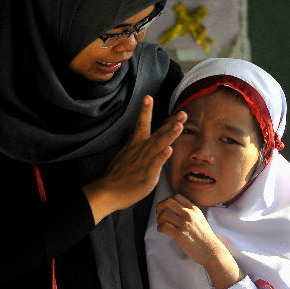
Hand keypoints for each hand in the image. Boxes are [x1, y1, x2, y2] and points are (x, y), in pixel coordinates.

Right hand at [82, 95, 185, 223]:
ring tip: (179, 125)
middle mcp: (141, 149)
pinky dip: (162, 156)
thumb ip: (138, 149)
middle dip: (172, 122)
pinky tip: (169, 149)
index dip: (146, 110)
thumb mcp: (127, 155)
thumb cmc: (117, 175)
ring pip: (159, 145)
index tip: (148, 97)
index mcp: (136, 144)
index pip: (142, 124)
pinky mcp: (147, 174)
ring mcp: (144, 161)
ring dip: (170, 134)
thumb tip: (143, 144)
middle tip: (183, 113)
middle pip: (159, 133)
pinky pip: (156, 163)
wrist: (106, 191)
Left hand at [156, 194, 242, 288]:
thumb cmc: (205, 237)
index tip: (166, 207)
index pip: (176, 196)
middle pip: (168, 201)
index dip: (167, 200)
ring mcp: (184, 224)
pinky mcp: (179, 235)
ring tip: (161, 224)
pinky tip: (162, 231)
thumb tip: (175, 208)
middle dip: (160, 206)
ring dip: (159, 219)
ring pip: (164, 214)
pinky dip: (159, 228)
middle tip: (159, 213)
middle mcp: (189, 214)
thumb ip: (190, 212)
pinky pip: (163, 226)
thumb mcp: (200, 219)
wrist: (211, 250)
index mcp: (194, 209)